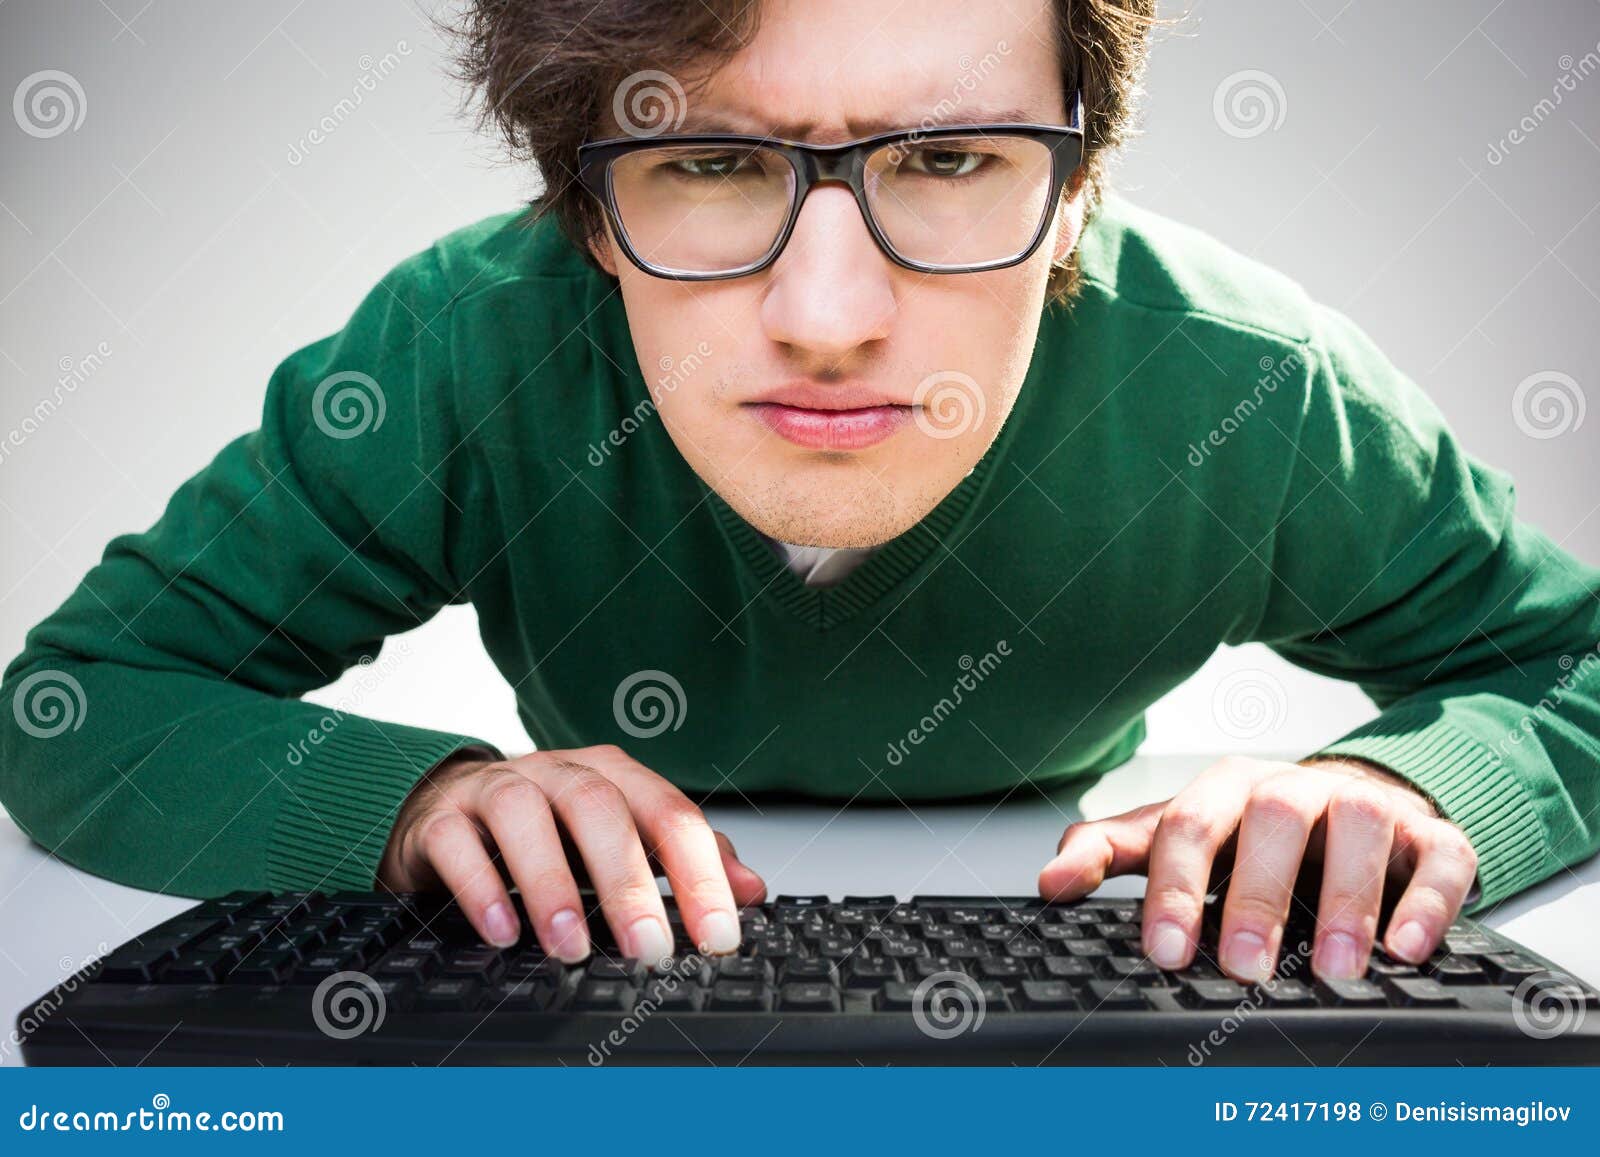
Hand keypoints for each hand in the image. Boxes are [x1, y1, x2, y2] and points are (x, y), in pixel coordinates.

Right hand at [377, 745, 766, 960]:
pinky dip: (480, 887)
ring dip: (551, 884)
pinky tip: (503, 931)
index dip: (701, 876)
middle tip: (649, 948)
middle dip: (629, 882)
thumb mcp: (622, 840)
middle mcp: (559, 773)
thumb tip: (752, 892)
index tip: (718, 937)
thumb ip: (684, 861)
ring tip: (570, 947)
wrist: (446, 808)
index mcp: (614, 776)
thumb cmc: (550, 830)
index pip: (670, 815)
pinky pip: (457, 842)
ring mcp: (497, 788)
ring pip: (526, 816)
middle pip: (601, 809)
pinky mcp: (441, 818)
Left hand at [1038, 755, 1477, 981]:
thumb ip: (1111, 854)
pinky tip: (1406, 948)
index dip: (1174, 889)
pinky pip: (1439, 855)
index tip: (1164, 950)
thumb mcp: (1174, 837)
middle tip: (1244, 967)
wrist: (1343, 803)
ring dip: (1349, 900)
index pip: (1189, 826)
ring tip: (1334, 968)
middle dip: (1258, 896)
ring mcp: (1366, 805)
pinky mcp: (1428, 835)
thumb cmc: (1249, 833)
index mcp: (1225, 789)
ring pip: (1360, 827)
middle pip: (1273, 820)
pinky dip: (1427, 900)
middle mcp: (1294, 788)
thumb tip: (1050, 882)